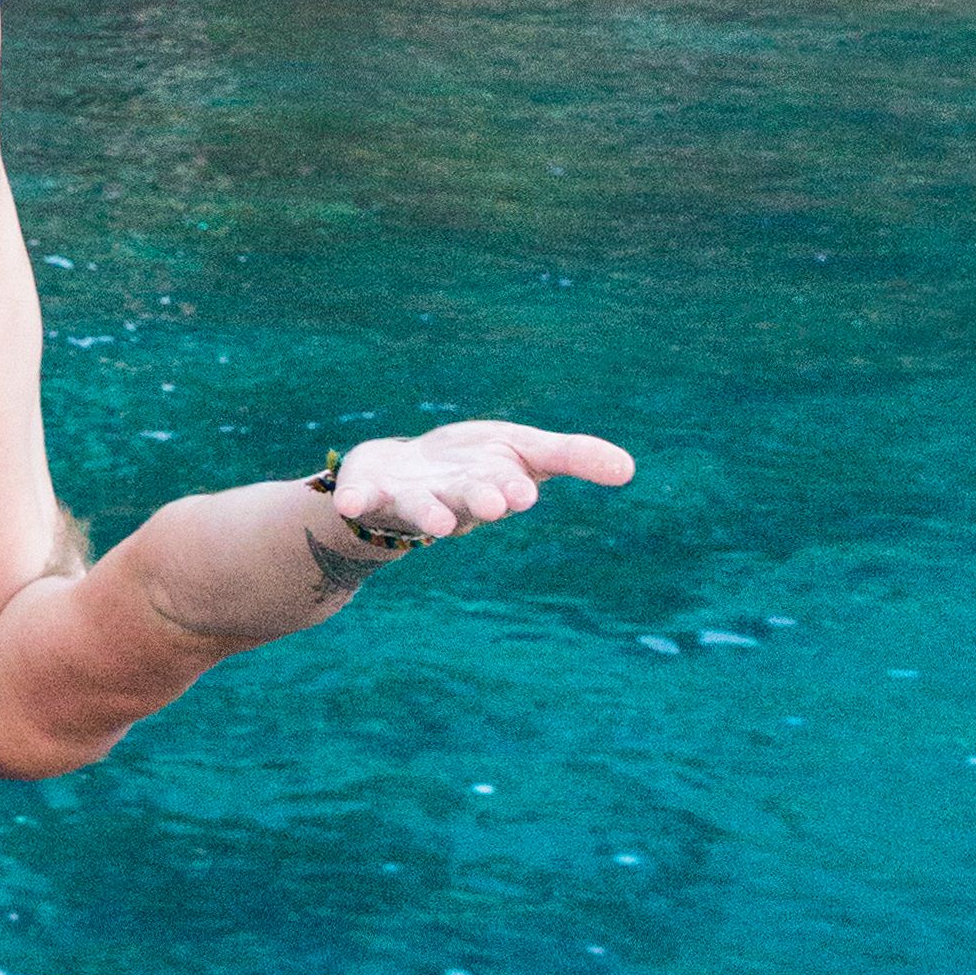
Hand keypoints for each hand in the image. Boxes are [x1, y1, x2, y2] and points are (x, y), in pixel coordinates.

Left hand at [323, 420, 632, 556]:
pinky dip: (353, 500)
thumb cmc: (472, 466)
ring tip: (441, 522)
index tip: (524, 492)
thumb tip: (630, 468)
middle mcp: (451, 500)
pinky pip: (360, 499)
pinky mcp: (369, 491)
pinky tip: (345, 501)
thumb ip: (572, 456)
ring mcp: (410, 499)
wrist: (402, 478)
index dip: (511, 488)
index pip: (504, 486)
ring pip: (421, 510)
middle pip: (467, 502)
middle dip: (480, 501)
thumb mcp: (523, 452)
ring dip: (430, 514)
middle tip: (497, 503)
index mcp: (490, 486)